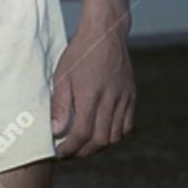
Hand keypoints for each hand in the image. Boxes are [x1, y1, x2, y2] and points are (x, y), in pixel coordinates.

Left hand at [49, 9, 134, 158]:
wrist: (105, 33)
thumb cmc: (79, 53)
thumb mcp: (62, 75)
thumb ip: (60, 105)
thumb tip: (56, 131)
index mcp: (90, 94)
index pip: (82, 133)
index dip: (71, 148)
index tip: (60, 153)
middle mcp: (110, 99)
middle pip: (100, 140)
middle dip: (83, 152)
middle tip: (70, 153)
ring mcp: (124, 98)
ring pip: (115, 136)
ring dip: (99, 146)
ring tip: (84, 146)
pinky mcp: (131, 96)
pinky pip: (127, 125)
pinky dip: (115, 135)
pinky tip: (102, 134)